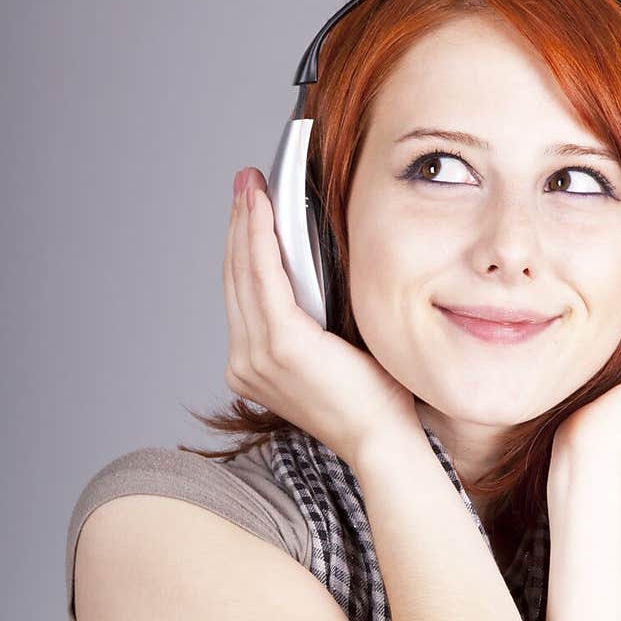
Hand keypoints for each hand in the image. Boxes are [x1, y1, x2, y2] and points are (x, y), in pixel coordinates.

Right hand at [223, 167, 420, 470]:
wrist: (383, 439)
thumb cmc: (373, 399)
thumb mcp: (334, 349)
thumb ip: (316, 315)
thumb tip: (318, 267)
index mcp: (254, 366)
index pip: (244, 293)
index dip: (243, 245)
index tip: (250, 206)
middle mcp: (244, 363)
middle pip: (237, 277)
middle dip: (240, 225)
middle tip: (246, 182)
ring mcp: (255, 357)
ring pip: (244, 272)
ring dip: (246, 222)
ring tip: (252, 183)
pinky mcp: (278, 344)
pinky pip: (263, 277)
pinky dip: (260, 237)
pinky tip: (263, 206)